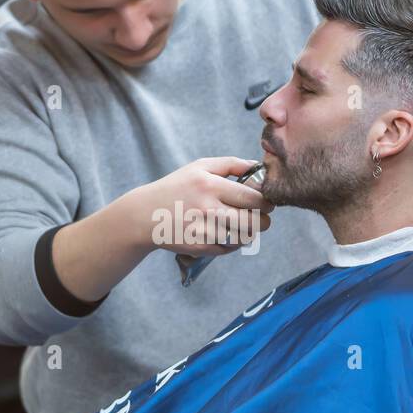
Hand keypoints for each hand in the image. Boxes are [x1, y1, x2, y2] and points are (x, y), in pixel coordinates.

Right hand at [131, 156, 274, 256]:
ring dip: (249, 233)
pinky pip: (229, 248)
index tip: (267, 203)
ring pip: (245, 237)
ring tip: (243, 226)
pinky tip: (225, 234)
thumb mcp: (199, 167)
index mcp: (211, 185)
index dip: (267, 202)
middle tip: (262, 217)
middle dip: (264, 220)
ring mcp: (205, 230)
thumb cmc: (176, 187)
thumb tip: (256, 166)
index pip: (254, 198)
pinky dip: (232, 243)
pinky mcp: (200, 247)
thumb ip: (230, 164)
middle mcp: (209, 208)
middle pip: (254, 221)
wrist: (145, 214)